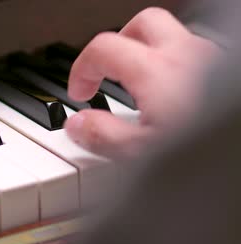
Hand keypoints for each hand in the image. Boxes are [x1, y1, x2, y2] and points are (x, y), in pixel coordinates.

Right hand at [64, 7, 221, 158]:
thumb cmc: (208, 157)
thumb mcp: (140, 155)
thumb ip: (102, 135)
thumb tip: (78, 124)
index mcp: (157, 71)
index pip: (103, 48)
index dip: (82, 68)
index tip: (80, 93)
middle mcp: (187, 56)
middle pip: (142, 24)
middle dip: (118, 44)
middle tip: (108, 72)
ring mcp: (213, 61)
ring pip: (175, 37)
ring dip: (150, 53)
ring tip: (140, 85)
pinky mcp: (228, 74)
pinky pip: (199, 56)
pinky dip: (179, 68)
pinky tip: (177, 97)